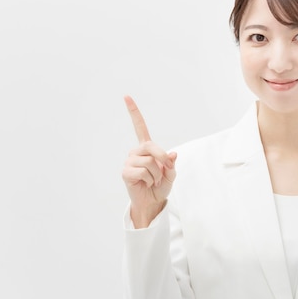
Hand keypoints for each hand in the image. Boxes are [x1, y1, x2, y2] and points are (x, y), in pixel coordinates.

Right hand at [121, 95, 176, 227]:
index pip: (139, 126)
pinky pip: (144, 172)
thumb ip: (171, 163)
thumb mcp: (171, 174)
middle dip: (163, 159)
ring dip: (157, 174)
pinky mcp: (126, 171)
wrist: (151, 202)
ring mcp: (129, 161)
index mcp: (146, 148)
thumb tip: (172, 154)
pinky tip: (145, 183)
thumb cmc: (160, 186)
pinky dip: (150, 179)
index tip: (126, 96)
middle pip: (152, 147)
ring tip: (152, 180)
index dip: (133, 111)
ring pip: (150, 162)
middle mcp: (136, 151)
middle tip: (165, 170)